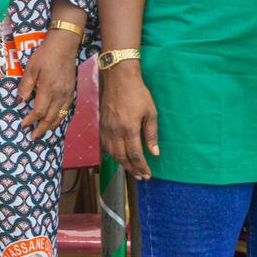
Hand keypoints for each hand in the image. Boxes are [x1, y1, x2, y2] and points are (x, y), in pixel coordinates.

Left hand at [15, 34, 80, 138]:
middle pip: (51, 117)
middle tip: (33, 136)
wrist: (64, 46)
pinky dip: (60, 117)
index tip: (24, 125)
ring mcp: (68, 93)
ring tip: (43, 131)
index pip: (39, 111)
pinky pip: (67, 109)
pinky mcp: (72, 90)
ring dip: (51, 125)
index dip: (31, 120)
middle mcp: (60, 94)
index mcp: (48, 89)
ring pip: (60, 115)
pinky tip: (55, 119)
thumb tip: (19, 101)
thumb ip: (25, 86)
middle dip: (41, 128)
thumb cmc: (45, 55)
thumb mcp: (30, 69)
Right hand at [99, 62, 160, 180]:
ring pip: (112, 153)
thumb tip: (155, 152)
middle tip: (141, 176)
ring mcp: (106, 128)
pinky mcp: (102, 125)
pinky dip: (112, 154)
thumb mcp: (151, 113)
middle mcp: (115, 131)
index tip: (148, 174)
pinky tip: (118, 157)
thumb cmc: (138, 94)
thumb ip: (151, 134)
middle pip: (122, 157)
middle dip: (133, 169)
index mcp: (129, 129)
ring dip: (122, 164)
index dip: (142, 166)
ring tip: (132, 170)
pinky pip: (105, 145)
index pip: (135, 154)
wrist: (118, 79)